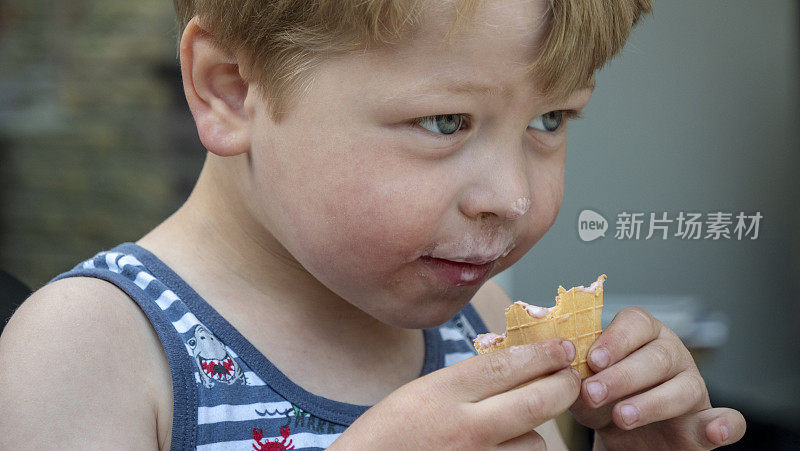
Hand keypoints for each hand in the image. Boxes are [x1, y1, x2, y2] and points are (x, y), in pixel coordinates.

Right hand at [329, 338, 580, 449]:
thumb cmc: (389, 434)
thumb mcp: (420, 393)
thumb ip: (465, 380)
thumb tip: (517, 365)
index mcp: (442, 393)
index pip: (506, 365)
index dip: (542, 353)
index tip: (562, 346)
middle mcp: (465, 427)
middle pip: (536, 401)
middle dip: (563, 384)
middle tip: (571, 376)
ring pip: (536, 441)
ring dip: (537, 429)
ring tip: (519, 424)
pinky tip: (507, 446)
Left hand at [569, 307, 745, 449]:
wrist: (620, 438)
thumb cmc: (603, 401)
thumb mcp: (583, 386)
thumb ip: (576, 377)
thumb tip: (564, 370)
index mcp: (641, 335)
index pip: (636, 323)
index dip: (615, 339)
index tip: (593, 359)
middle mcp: (671, 354)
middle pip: (656, 355)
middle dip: (622, 375)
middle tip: (593, 393)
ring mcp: (692, 385)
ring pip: (683, 387)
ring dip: (652, 402)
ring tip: (622, 416)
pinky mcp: (706, 420)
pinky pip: (728, 419)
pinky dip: (726, 424)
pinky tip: (716, 429)